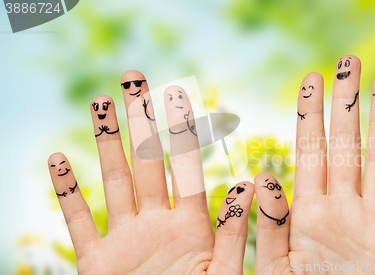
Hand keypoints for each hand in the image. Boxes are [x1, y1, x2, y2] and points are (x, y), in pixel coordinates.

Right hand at [48, 70, 253, 273]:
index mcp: (192, 226)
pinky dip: (66, 193)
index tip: (177, 94)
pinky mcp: (96, 263)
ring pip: (113, 182)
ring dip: (106, 143)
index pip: (187, 167)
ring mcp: (126, 240)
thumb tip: (253, 184)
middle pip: (147, 162)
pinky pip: (78, 222)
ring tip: (100, 103)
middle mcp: (157, 225)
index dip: (182, 130)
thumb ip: (236, 232)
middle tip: (134, 80)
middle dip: (140, 121)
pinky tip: (57, 160)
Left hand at [254, 56, 374, 273]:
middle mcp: (343, 208)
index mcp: (309, 212)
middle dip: (346, 104)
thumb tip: (262, 175)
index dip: (310, 113)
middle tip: (348, 62)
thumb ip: (271, 225)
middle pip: (345, 145)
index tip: (310, 79)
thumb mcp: (279, 268)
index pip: (309, 150)